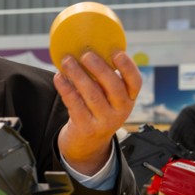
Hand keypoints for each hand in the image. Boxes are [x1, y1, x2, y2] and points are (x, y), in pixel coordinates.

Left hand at [54, 51, 142, 175]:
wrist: (87, 145)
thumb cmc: (96, 112)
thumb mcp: (108, 99)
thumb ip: (104, 80)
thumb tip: (89, 49)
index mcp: (129, 100)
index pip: (135, 82)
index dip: (128, 67)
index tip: (117, 53)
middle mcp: (120, 111)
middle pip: (113, 88)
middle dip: (99, 69)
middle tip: (86, 55)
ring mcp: (103, 121)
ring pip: (92, 95)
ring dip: (78, 75)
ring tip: (67, 61)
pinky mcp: (86, 128)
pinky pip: (76, 105)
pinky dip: (66, 89)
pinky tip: (59, 78)